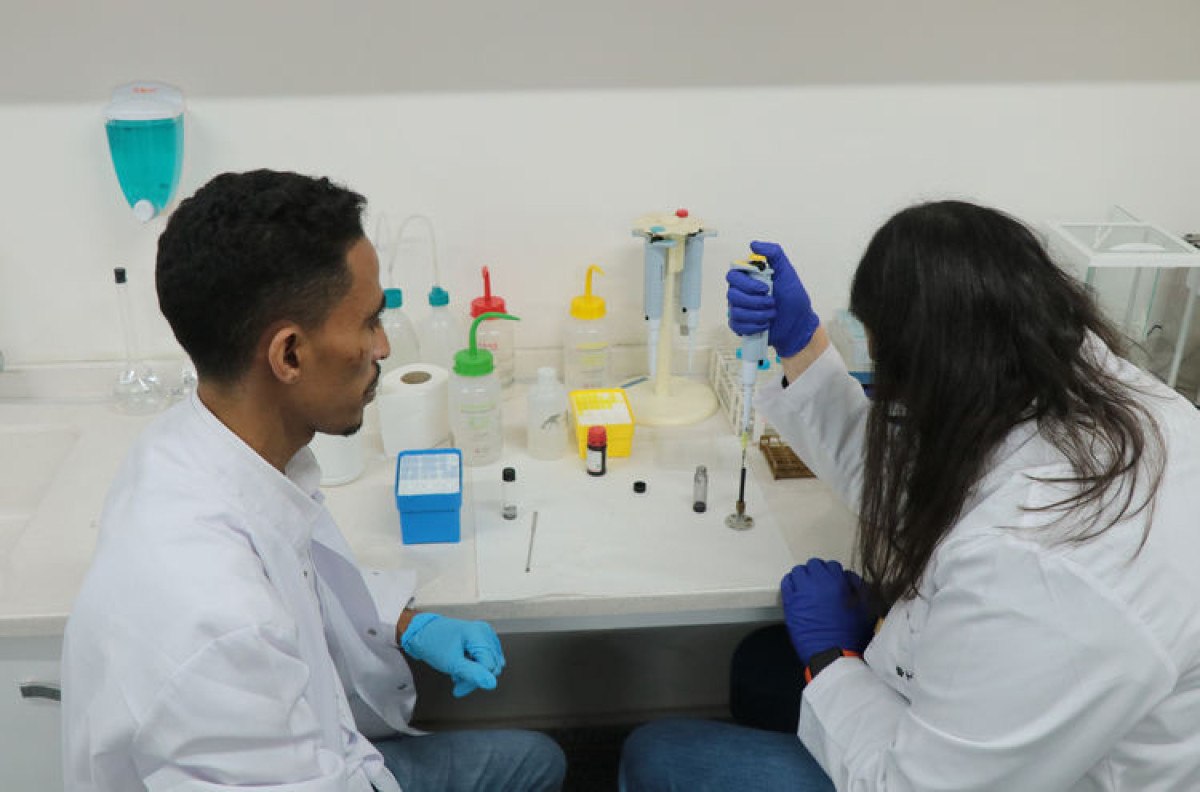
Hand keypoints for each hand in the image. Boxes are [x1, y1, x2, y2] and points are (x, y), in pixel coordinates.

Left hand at [401, 613, 506, 696]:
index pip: (489, 667)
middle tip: (457, 680)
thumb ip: (473, 673)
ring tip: (458, 672)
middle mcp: (485, 632)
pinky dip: (475, 666)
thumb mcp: (452, 663)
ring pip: (491, 664)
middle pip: (492, 665)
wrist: (422, 633)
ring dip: (475, 673)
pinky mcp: (482, 639)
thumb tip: (492, 684)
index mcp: (479, 634)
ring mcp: (484, 634)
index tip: (458, 688)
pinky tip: (463, 666)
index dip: (475, 680)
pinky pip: (486, 658)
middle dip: (475, 677)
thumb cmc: (433, 644)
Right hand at [725, 240, 819, 357]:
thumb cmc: (793, 298)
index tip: (765, 288)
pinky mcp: (740, 325)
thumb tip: (753, 244)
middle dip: (755, 301)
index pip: (733, 275)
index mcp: (748, 278)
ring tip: (772, 313)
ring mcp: (739, 309)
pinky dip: (754, 326)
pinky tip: (765, 324)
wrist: (798, 323)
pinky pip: (737, 325)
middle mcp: (741, 292)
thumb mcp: (787, 271)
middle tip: (772, 302)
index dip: (747, 283)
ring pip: (735, 311)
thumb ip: (774, 254)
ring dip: (758, 314)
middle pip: (732, 294)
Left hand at [780, 558, 874, 665]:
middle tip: (820, 586)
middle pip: (814, 565)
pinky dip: (791, 584)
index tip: (833, 583)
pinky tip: (797, 592)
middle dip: (818, 573)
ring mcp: (801, 591)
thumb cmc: (851, 635)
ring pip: (798, 571)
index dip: (833, 574)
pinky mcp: (790, 602)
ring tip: (808, 589)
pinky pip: (786, 583)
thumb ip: (859, 588)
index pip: (832, 565)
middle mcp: (818, 582)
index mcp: (837, 581)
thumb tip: (849, 579)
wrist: (832, 654)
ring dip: (804, 577)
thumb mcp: (865, 609)